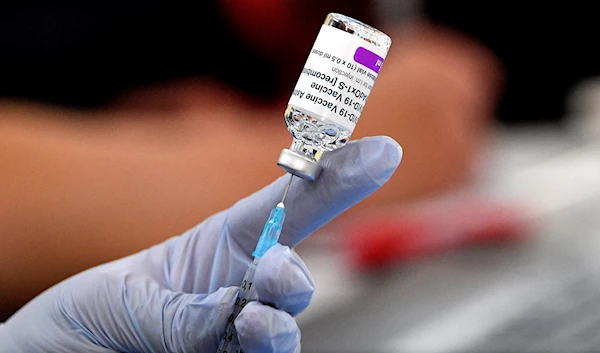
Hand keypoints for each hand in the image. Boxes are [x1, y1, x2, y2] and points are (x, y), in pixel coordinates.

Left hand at [0, 136, 401, 352]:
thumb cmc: (96, 310)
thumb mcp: (128, 295)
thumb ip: (180, 310)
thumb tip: (230, 315)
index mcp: (221, 245)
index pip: (288, 204)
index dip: (337, 177)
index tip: (383, 153)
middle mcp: (237, 289)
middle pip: (289, 274)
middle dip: (292, 272)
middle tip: (277, 273)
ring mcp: (233, 334)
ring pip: (279, 327)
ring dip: (275, 322)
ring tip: (250, 321)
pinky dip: (235, 343)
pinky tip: (219, 335)